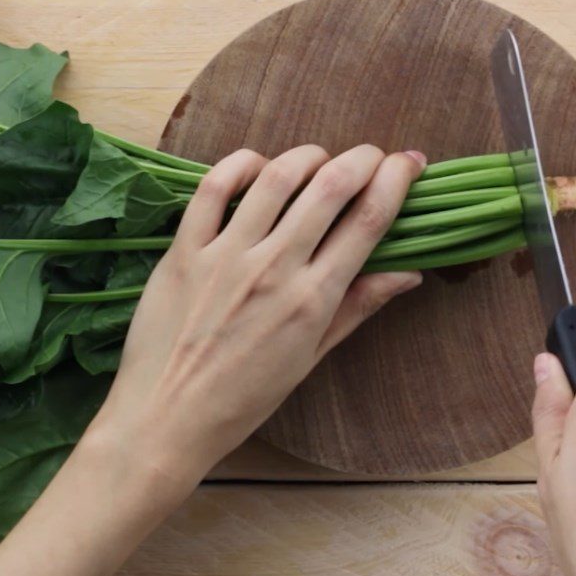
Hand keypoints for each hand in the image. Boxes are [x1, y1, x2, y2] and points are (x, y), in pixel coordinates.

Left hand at [0, 143, 426, 575]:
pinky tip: (259, 165)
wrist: (166, 420)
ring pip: (277, 178)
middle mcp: (274, 268)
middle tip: (373, 156)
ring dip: (309, 156)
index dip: (397, 181)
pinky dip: (241, 164)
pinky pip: (213, 188)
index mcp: (313, 299)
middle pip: (331, 187)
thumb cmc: (245, 398)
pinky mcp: (184, 250)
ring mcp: (226, 255)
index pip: (368, 221)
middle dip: (363, 159)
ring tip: (320, 159)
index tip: (410, 162)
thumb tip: (409, 272)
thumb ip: (358, 307)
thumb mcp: (311, 357)